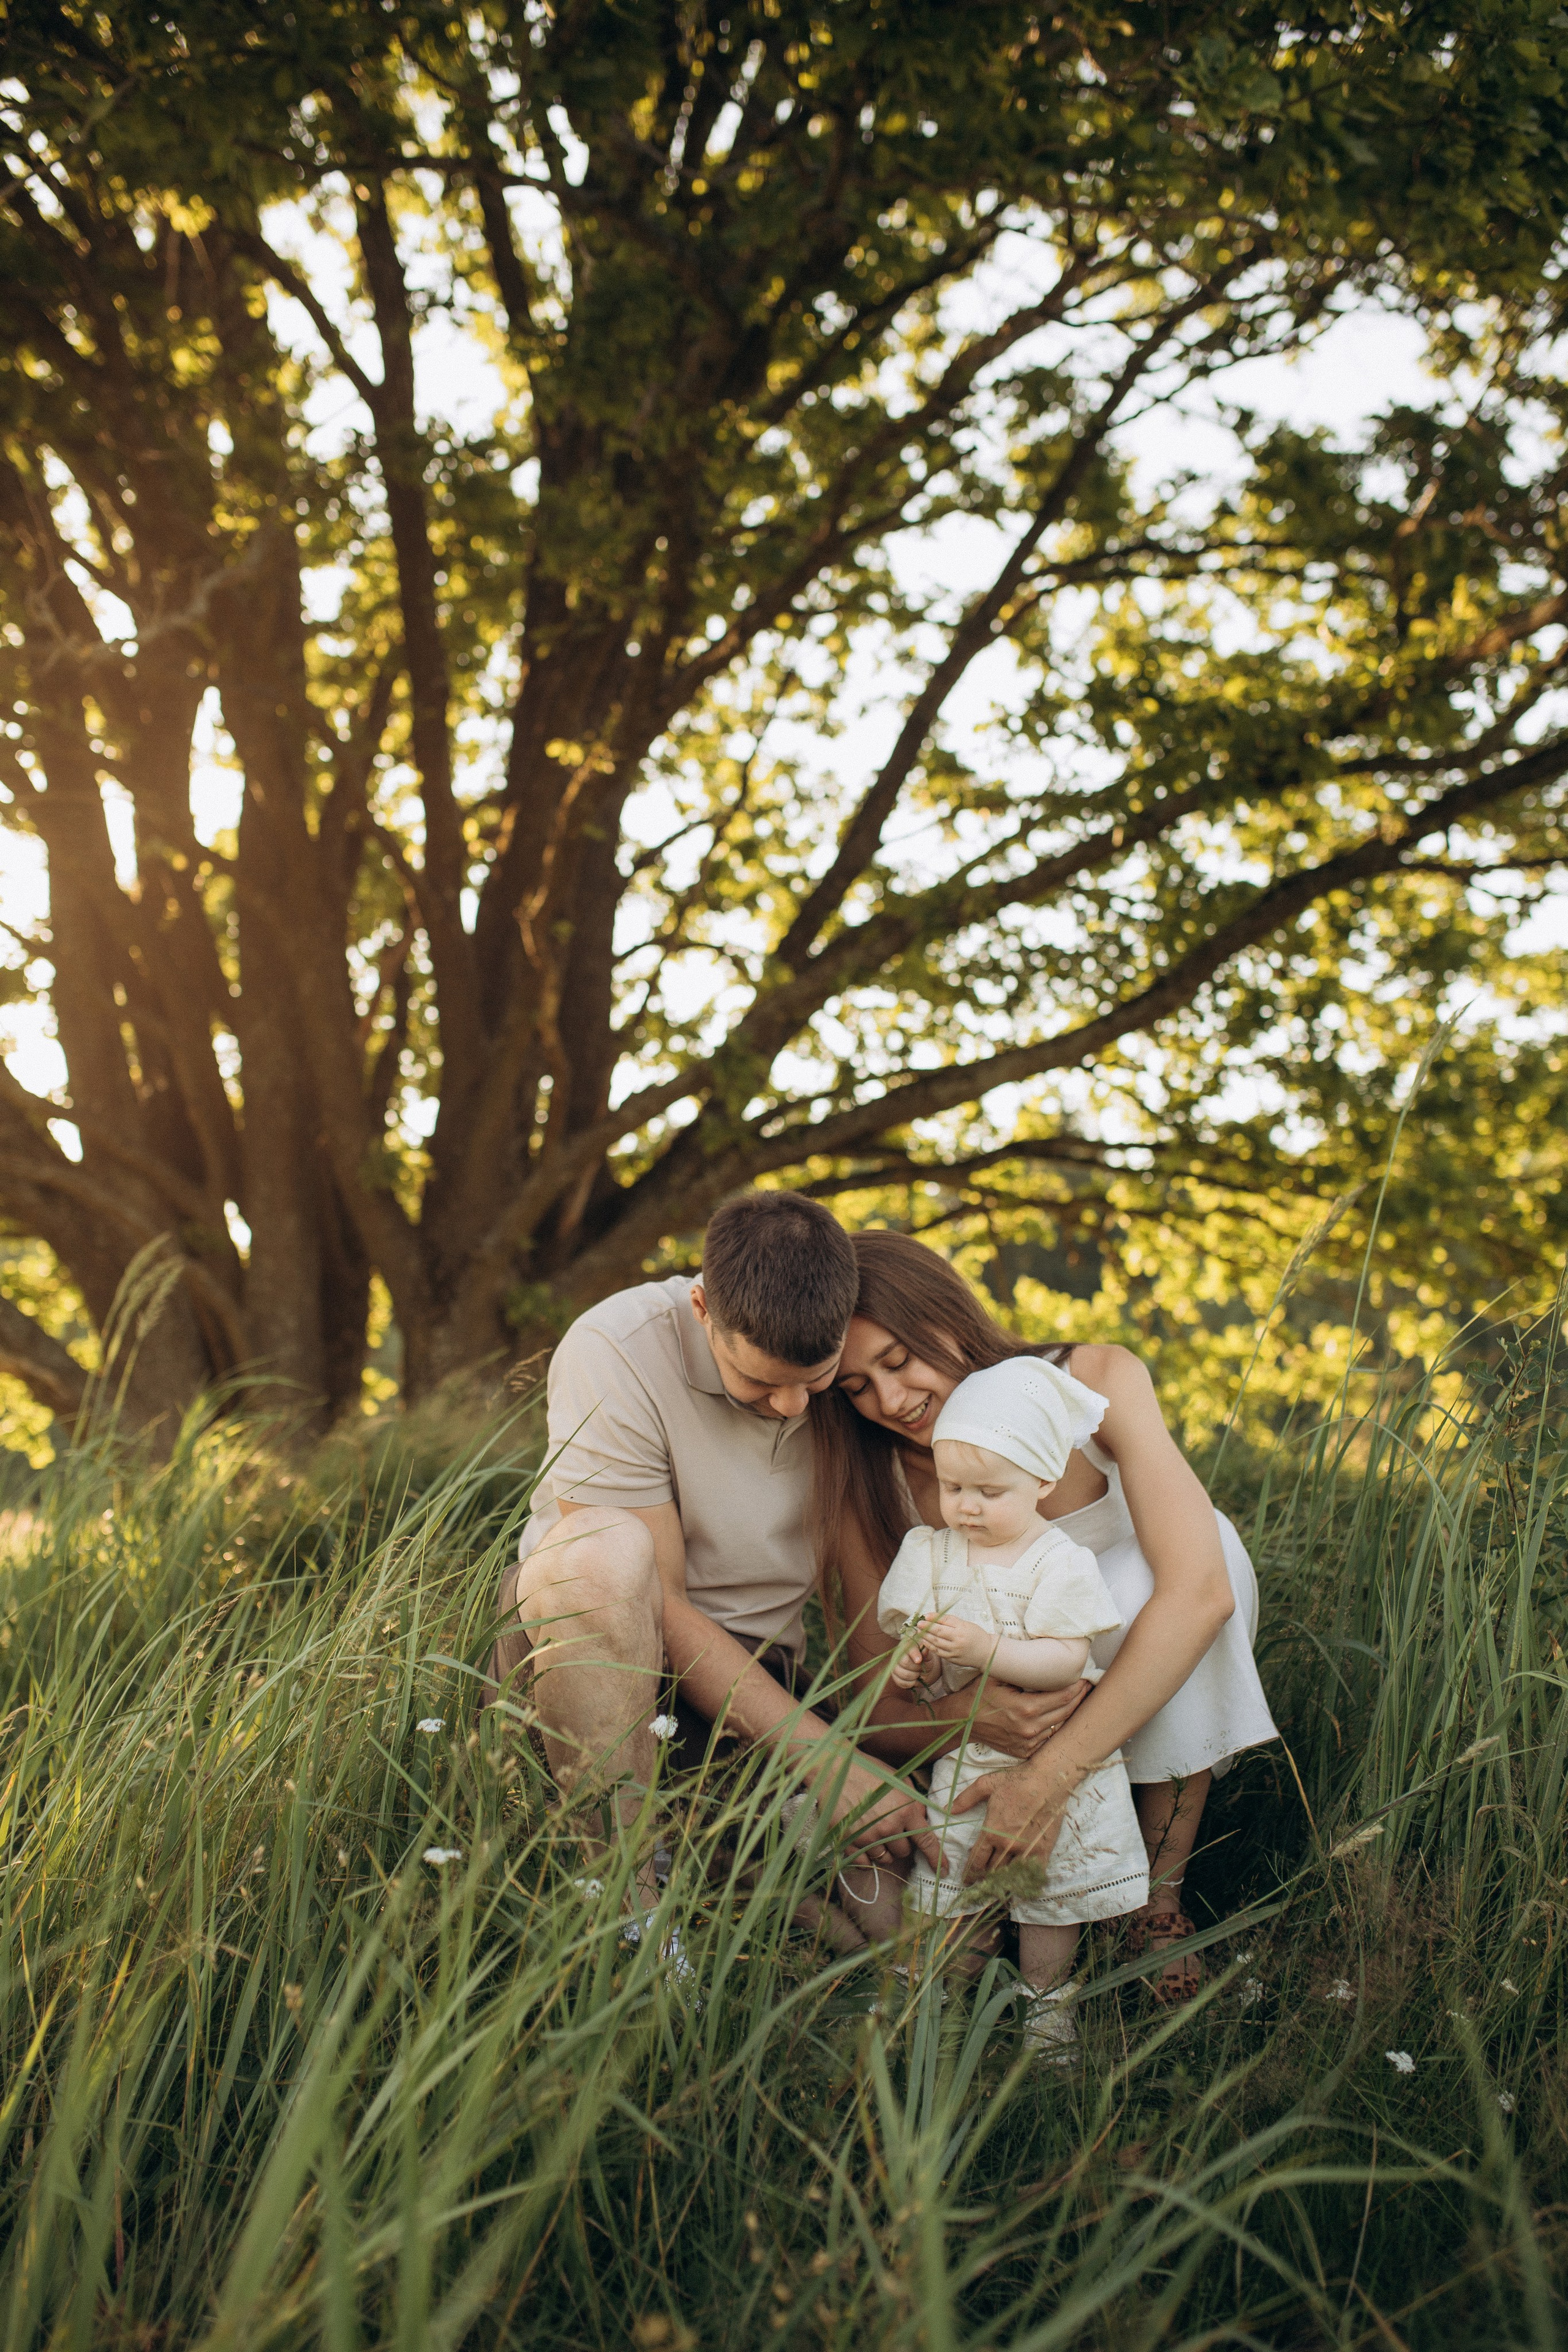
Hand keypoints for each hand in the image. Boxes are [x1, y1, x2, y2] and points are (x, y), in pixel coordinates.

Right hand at [825, 1759, 942, 1871]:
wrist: (837, 1770)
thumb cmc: (870, 1772)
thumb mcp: (900, 1781)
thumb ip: (915, 1804)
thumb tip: (923, 1821)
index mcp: (904, 1811)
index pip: (926, 1841)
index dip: (937, 1857)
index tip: (944, 1869)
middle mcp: (888, 1827)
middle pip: (904, 1852)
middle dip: (901, 1843)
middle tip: (891, 1828)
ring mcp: (867, 1836)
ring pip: (885, 1858)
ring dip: (884, 1849)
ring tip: (875, 1831)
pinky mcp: (849, 1841)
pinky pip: (864, 1863)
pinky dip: (866, 1858)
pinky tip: (864, 1843)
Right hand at [889, 1642, 926, 1692]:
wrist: (922, 1668)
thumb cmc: (925, 1659)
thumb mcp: (927, 1655)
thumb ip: (926, 1653)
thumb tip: (924, 1649)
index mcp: (906, 1645)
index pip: (908, 1649)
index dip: (914, 1655)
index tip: (919, 1660)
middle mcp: (897, 1655)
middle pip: (905, 1663)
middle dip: (917, 1668)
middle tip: (922, 1668)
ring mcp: (895, 1666)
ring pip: (904, 1674)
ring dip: (915, 1676)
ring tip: (918, 1673)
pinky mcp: (895, 1677)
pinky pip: (902, 1682)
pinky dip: (911, 1683)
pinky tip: (914, 1679)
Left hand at [921, 1614, 989, 1667]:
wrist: (986, 1652)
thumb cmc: (976, 1635)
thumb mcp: (965, 1624)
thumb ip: (950, 1621)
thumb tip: (932, 1616)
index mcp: (962, 1629)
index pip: (944, 1622)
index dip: (932, 1619)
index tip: (924, 1616)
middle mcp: (958, 1640)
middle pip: (938, 1633)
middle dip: (926, 1628)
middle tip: (918, 1624)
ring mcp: (955, 1651)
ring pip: (936, 1643)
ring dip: (925, 1637)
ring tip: (919, 1632)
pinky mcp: (953, 1659)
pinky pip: (938, 1652)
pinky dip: (930, 1646)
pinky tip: (925, 1642)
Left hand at [948, 1748, 1080, 1885]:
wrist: (1049, 1780)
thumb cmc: (1017, 1780)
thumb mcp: (986, 1784)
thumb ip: (965, 1799)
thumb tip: (946, 1810)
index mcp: (991, 1831)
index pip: (976, 1861)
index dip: (969, 1874)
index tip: (966, 1881)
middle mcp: (1007, 1845)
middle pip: (992, 1871)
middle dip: (984, 1880)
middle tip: (980, 1885)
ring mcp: (1026, 1850)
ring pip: (1010, 1875)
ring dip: (1002, 1882)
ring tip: (997, 1887)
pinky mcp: (1043, 1851)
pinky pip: (1032, 1875)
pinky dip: (1025, 1882)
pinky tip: (1020, 1887)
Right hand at [966, 1675, 1091, 1760]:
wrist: (963, 1721)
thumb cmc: (980, 1695)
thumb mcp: (999, 1677)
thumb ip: (1022, 1673)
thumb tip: (1045, 1663)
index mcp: (1026, 1708)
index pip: (1063, 1698)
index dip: (1077, 1688)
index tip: (1085, 1679)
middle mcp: (1030, 1729)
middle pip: (1066, 1713)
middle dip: (1079, 1699)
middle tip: (1087, 1687)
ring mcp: (1028, 1743)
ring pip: (1059, 1727)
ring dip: (1070, 1714)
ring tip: (1079, 1701)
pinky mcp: (1024, 1752)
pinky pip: (1048, 1739)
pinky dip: (1056, 1727)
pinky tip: (1060, 1717)